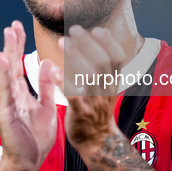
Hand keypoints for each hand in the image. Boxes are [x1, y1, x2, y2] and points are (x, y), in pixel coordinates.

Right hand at [0, 21, 60, 170]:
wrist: (28, 162)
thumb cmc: (35, 136)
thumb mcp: (45, 106)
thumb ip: (45, 86)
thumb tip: (47, 62)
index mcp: (21, 92)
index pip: (20, 64)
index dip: (19, 45)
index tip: (19, 27)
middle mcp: (12, 94)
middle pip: (11, 64)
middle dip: (12, 43)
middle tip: (12, 24)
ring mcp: (7, 102)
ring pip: (7, 73)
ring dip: (7, 52)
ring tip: (8, 34)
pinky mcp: (5, 112)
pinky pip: (5, 90)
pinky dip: (4, 74)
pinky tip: (3, 59)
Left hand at [62, 25, 126, 148]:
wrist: (97, 141)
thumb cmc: (97, 108)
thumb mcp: (107, 86)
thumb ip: (104, 66)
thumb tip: (99, 35)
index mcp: (113, 82)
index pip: (118, 58)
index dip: (110, 43)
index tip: (97, 29)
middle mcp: (106, 90)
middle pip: (102, 63)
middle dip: (88, 43)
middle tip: (74, 29)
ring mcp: (95, 102)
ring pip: (89, 76)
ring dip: (75, 57)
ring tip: (62, 42)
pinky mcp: (81, 114)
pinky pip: (73, 96)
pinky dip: (64, 81)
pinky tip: (54, 70)